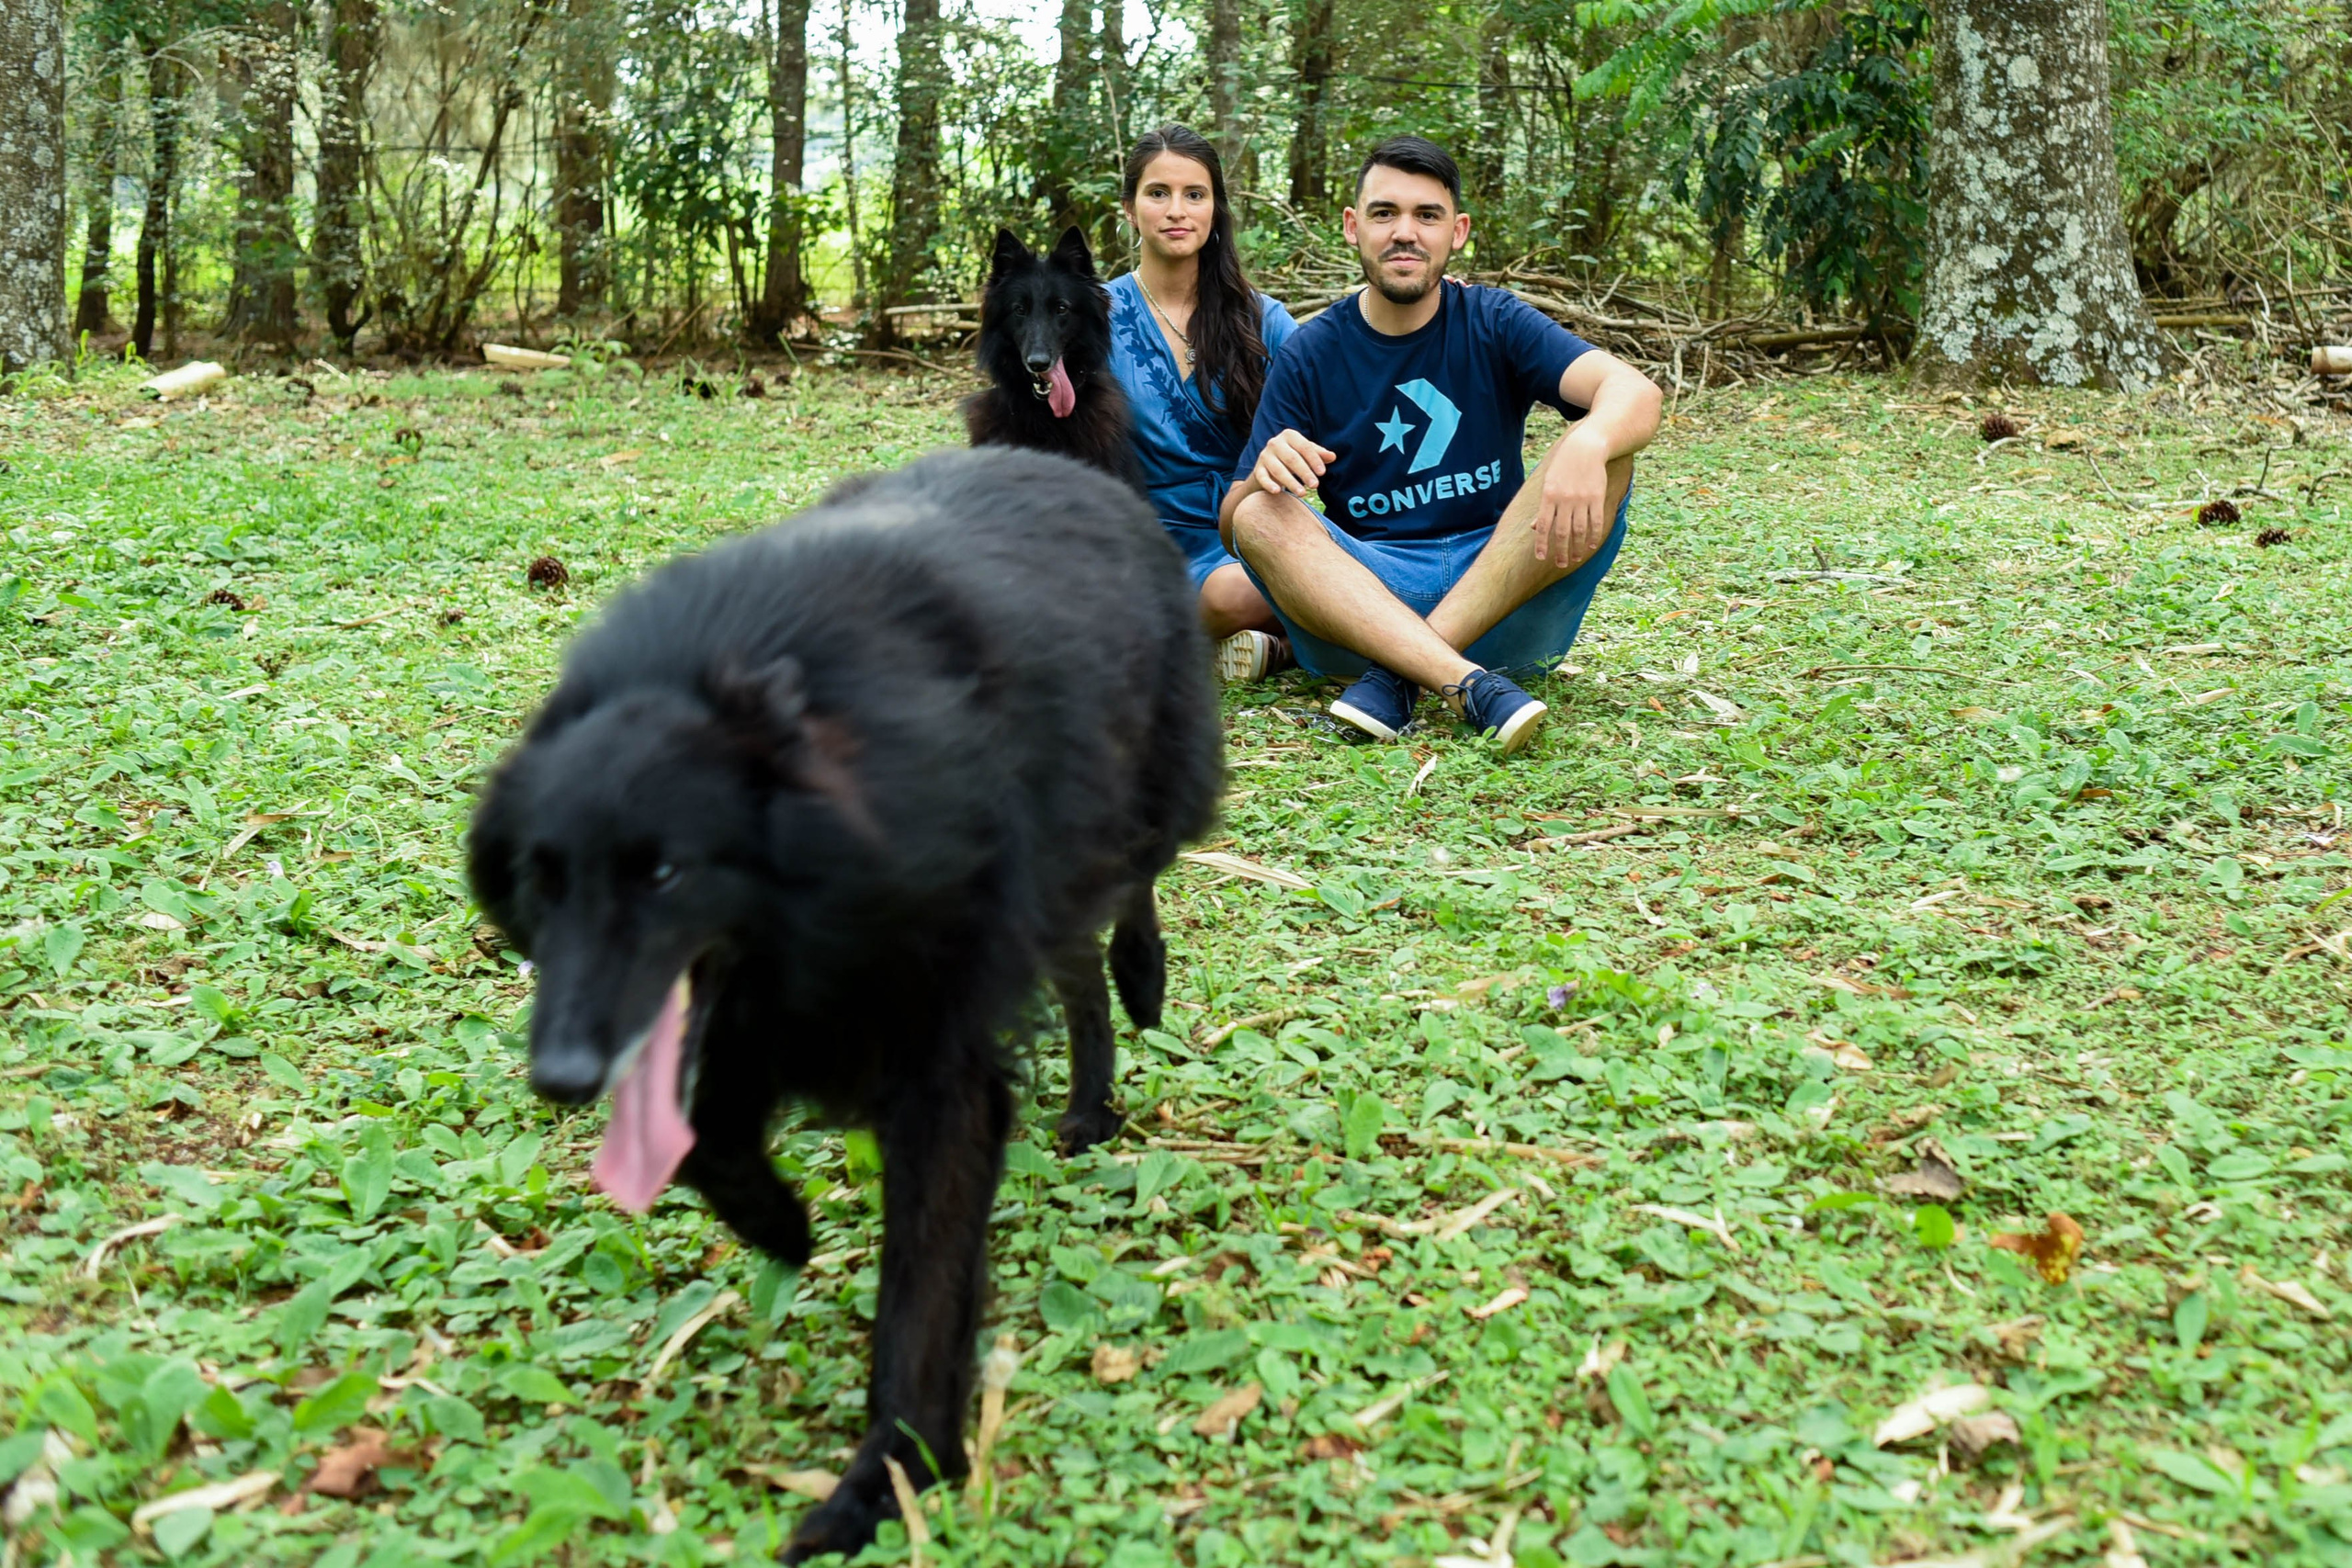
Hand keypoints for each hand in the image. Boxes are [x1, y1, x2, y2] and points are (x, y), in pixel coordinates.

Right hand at [1249, 429, 1334, 496]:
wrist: (1268, 466)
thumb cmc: (1292, 457)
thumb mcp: (1306, 454)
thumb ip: (1319, 454)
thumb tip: (1333, 457)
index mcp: (1289, 435)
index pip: (1305, 447)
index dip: (1314, 460)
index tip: (1322, 473)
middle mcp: (1275, 443)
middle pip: (1292, 458)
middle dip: (1304, 472)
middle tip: (1315, 485)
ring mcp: (1265, 456)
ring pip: (1279, 469)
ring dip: (1291, 482)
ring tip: (1303, 494)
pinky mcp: (1258, 469)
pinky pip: (1263, 477)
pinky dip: (1269, 484)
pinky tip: (1278, 491)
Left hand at [1532, 429, 1611, 566]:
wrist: (1585, 448)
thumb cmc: (1563, 468)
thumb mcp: (1548, 483)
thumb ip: (1543, 507)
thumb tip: (1534, 528)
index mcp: (1548, 497)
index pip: (1543, 526)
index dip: (1542, 543)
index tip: (1541, 557)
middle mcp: (1564, 500)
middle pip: (1561, 532)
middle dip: (1560, 551)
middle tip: (1560, 564)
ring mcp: (1581, 499)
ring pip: (1579, 530)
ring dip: (1578, 547)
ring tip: (1576, 558)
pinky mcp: (1597, 497)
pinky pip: (1596, 521)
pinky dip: (1594, 535)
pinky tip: (1592, 545)